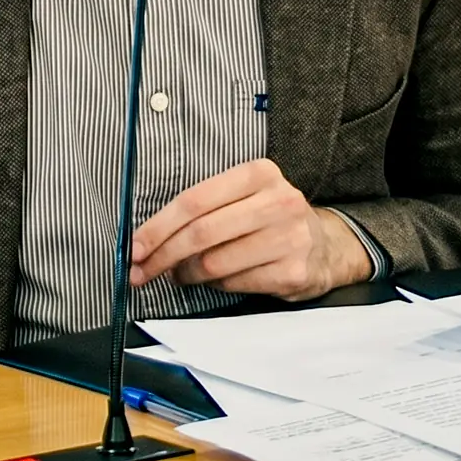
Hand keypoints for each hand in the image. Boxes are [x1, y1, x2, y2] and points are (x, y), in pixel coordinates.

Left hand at [130, 158, 372, 300]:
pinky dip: (216, 286)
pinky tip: (216, 280)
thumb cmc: (270, 220)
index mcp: (259, 174)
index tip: (135, 247)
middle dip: (163, 256)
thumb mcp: (244, 197)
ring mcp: (289, 237)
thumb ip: (204, 209)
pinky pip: (235, 284)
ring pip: (214, 262)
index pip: (194, 200)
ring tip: (182, 274)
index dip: (157, 227)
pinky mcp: (293, 271)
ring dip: (187, 274)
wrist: (324, 246)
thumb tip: (148, 239)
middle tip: (142, 271)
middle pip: (201, 232)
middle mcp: (278, 201)